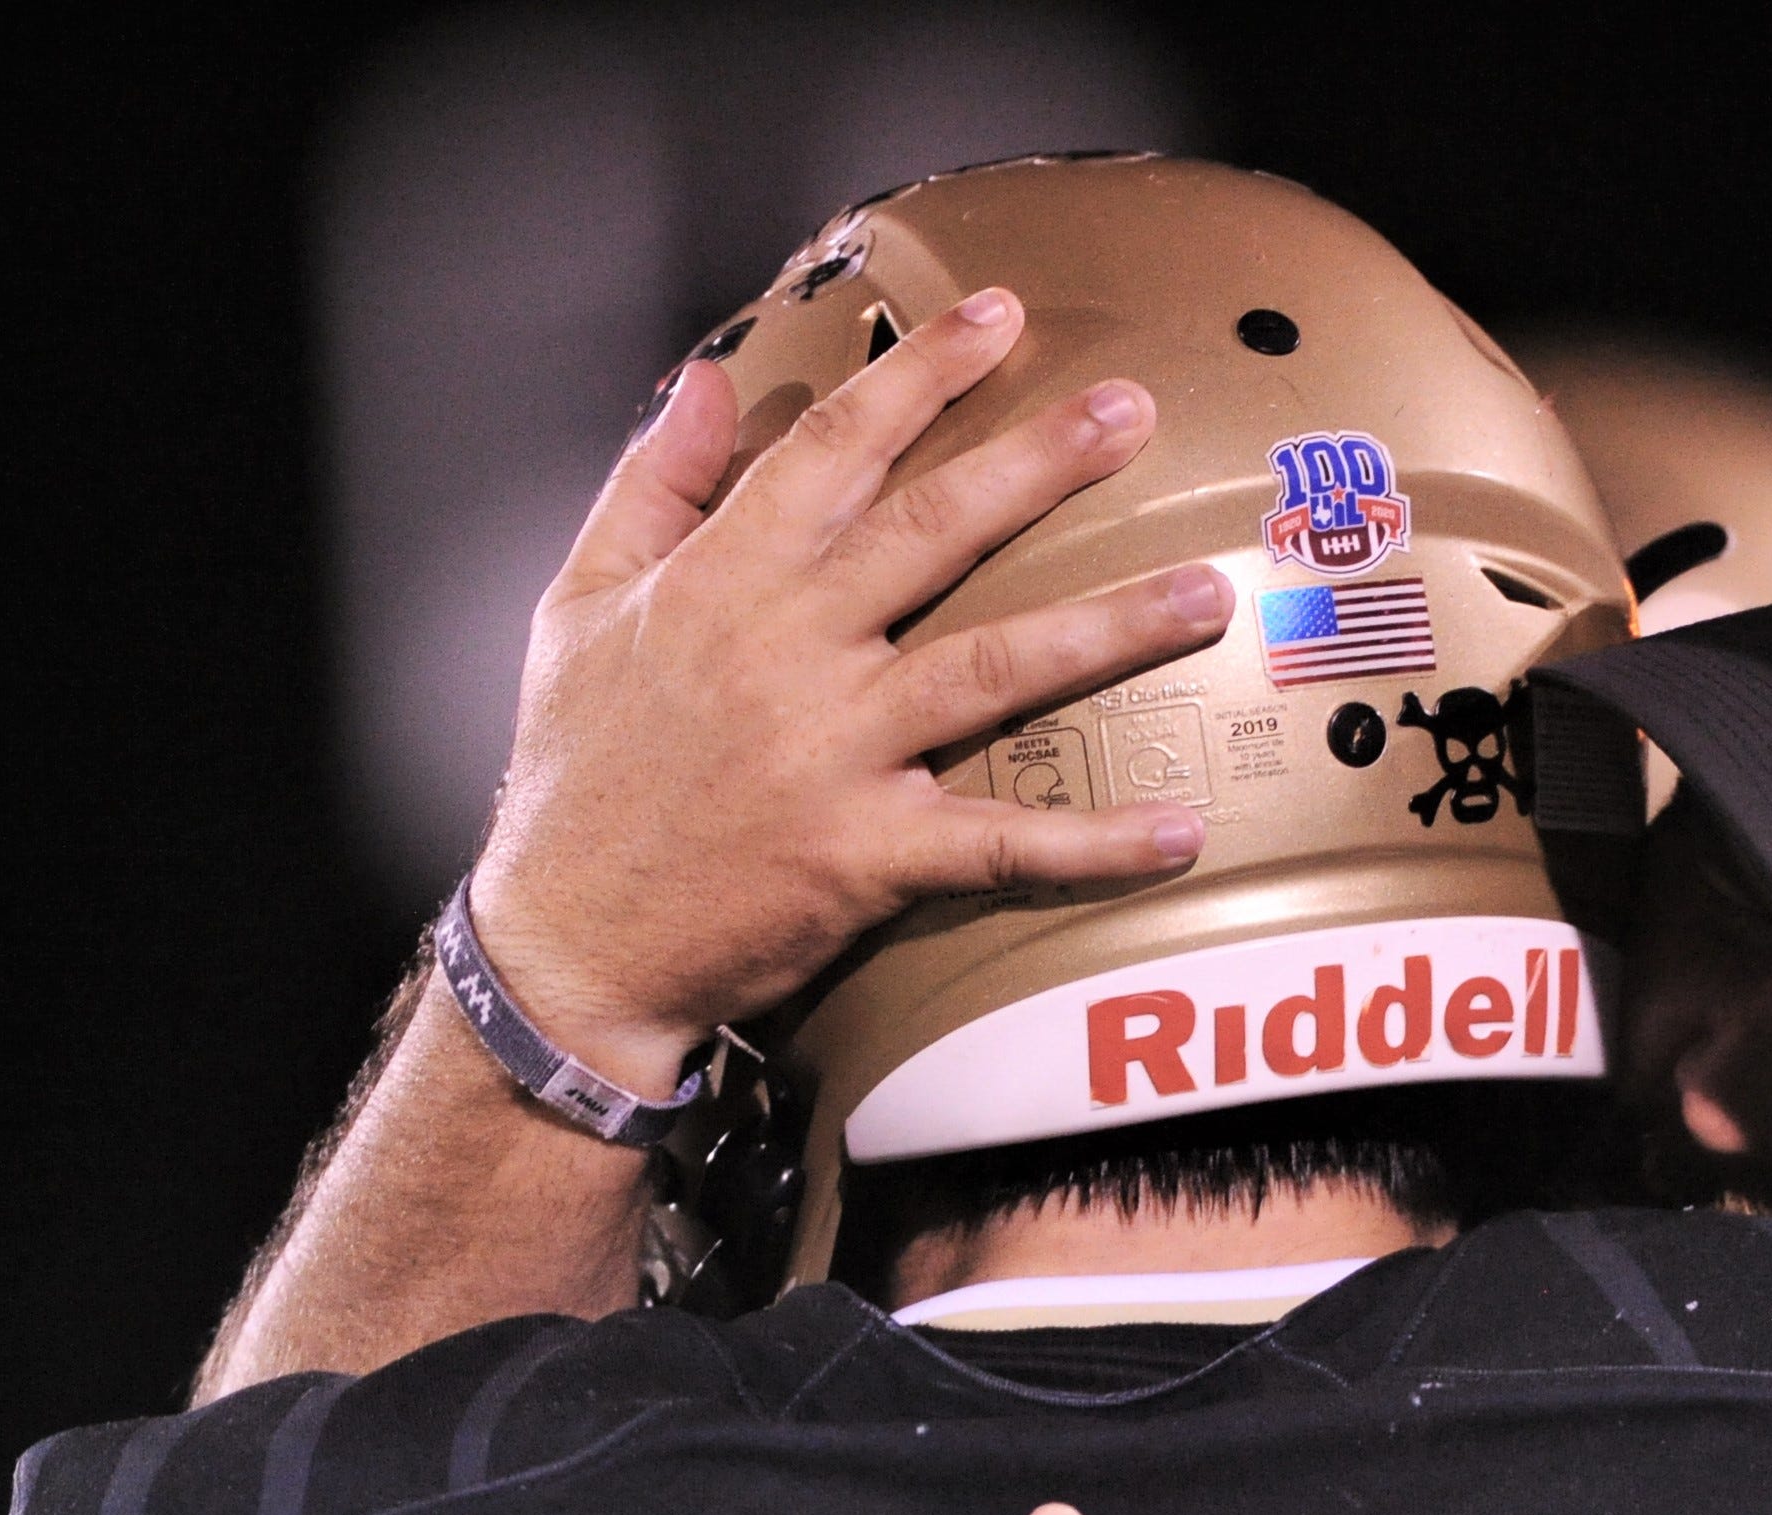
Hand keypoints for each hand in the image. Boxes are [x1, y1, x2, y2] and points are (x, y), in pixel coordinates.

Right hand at [468, 294, 1236, 1086]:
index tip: (999, 317)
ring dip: (1108, 629)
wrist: (567, 940)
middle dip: (1039, 463)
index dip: (921, 377)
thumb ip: (651, 486)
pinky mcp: (867, 855)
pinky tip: (1180, 830)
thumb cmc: (577, 774)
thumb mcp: (578, 604)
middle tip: (1134, 411)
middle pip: (934, 533)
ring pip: (992, 668)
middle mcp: (788, 652)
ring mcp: (835, 754)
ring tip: (1204, 594)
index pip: (835, 450)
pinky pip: (999, 841)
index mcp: (723, 582)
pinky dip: (1092, 841)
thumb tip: (709, 383)